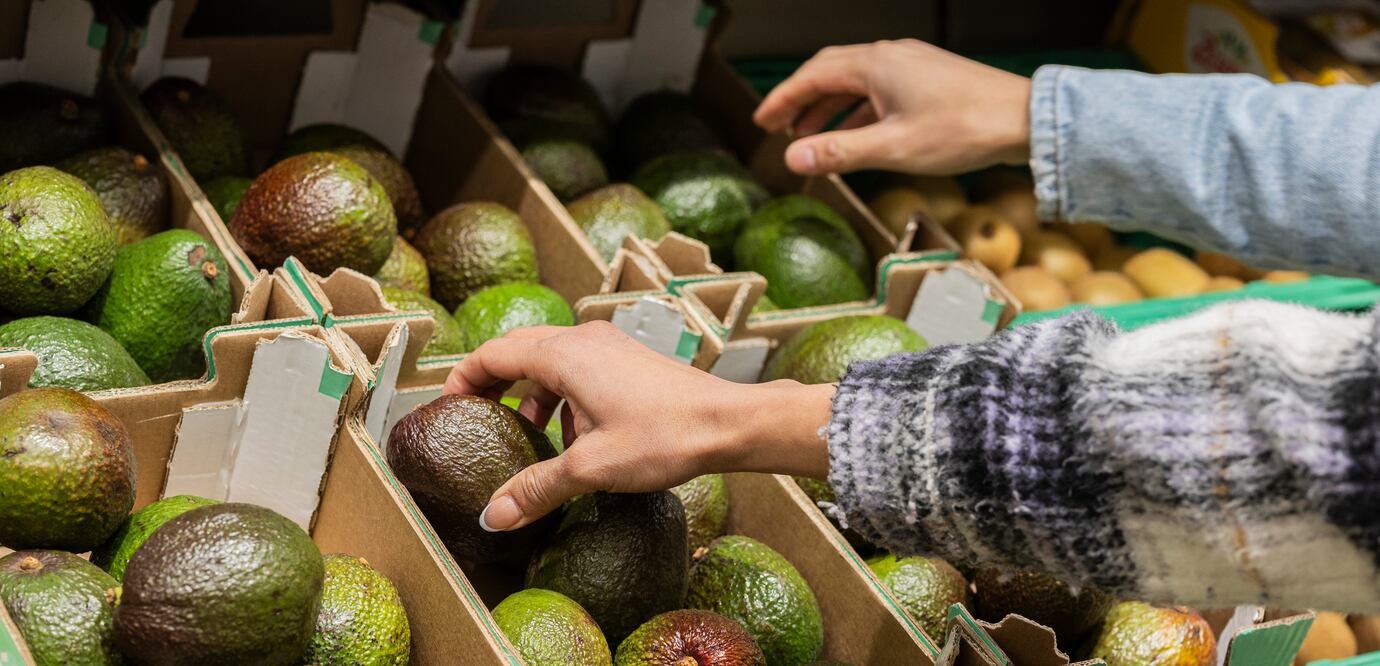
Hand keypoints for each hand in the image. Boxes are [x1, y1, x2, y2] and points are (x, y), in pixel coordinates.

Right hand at [443, 322, 835, 531]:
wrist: (729, 423)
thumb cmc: (665, 436)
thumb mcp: (591, 468)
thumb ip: (537, 488)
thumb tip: (493, 516)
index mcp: (564, 354)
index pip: (492, 353)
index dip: (462, 379)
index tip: (448, 408)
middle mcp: (583, 339)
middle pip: (518, 351)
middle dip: (493, 385)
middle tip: (477, 419)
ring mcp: (609, 346)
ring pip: (550, 361)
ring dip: (532, 395)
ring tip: (528, 437)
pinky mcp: (628, 360)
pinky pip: (579, 369)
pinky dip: (564, 397)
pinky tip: (575, 438)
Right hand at [753, 39, 1031, 175]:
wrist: (1024, 121)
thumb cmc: (964, 129)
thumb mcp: (893, 147)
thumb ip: (839, 152)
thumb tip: (793, 157)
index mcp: (877, 65)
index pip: (813, 75)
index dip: (783, 99)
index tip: (762, 120)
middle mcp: (892, 57)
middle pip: (831, 72)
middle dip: (802, 100)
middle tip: (778, 126)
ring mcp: (912, 67)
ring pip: (857, 83)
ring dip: (829, 109)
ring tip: (810, 138)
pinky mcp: (930, 81)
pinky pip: (881, 92)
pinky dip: (858, 113)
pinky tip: (856, 138)